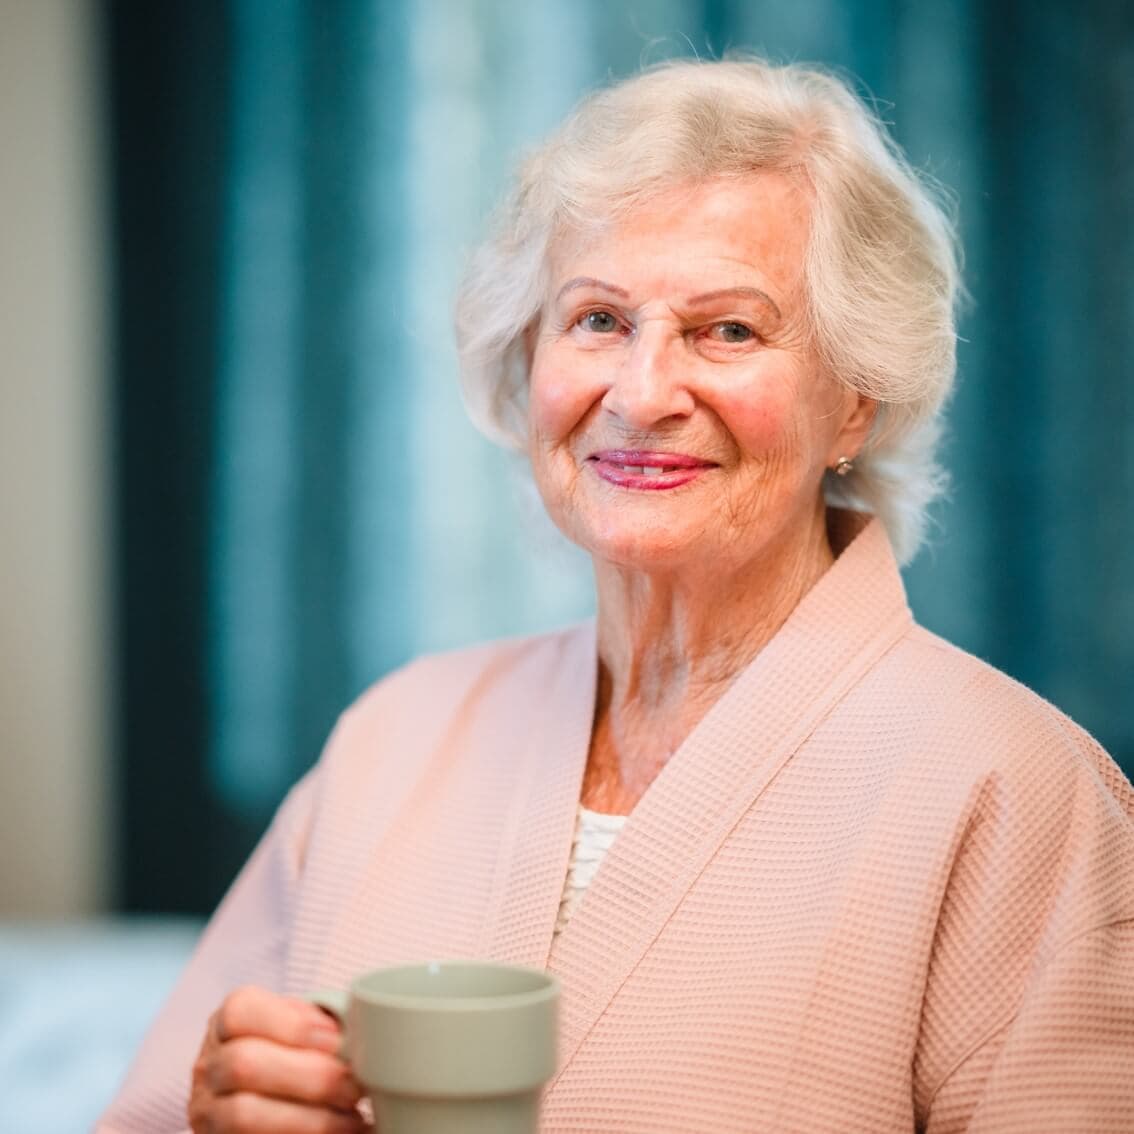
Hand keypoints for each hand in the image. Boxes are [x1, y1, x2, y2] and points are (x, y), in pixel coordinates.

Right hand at [189, 985, 368, 1132]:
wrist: (275, 1098)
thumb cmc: (299, 1054)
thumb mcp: (304, 1030)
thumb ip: (322, 1027)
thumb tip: (363, 1034)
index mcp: (228, 1024)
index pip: (239, 1012)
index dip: (291, 1024)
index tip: (336, 1040)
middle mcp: (208, 1066)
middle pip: (244, 1064)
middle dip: (310, 1077)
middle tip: (354, 1087)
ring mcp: (207, 1112)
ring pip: (243, 1115)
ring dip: (309, 1119)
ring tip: (352, 1118)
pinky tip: (341, 1133)